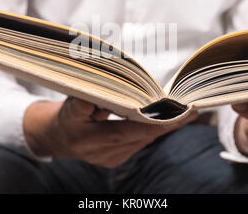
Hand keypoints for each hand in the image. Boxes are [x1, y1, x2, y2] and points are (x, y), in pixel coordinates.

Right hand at [23, 97, 197, 167]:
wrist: (56, 137)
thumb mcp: (71, 103)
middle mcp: (102, 154)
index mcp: (88, 139)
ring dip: (161, 126)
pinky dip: (150, 130)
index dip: (154, 122)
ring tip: (181, 112)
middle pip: (141, 137)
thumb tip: (113, 89)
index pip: (128, 131)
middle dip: (167, 123)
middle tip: (190, 110)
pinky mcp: (115, 160)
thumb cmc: (65, 115)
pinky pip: (138, 143)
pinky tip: (161, 119)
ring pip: (142, 141)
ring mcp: (110, 159)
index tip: (178, 114)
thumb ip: (89, 98)